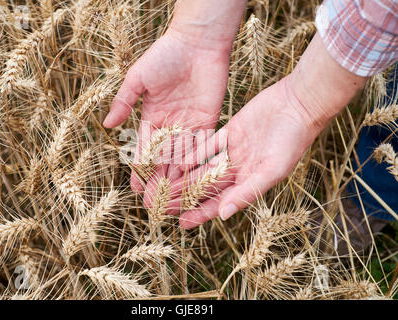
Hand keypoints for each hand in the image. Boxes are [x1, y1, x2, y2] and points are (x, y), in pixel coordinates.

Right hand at [103, 30, 230, 191]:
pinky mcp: (208, 121)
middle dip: (157, 180)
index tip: (134, 188)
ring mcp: (189, 125)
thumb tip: (106, 125)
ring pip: (181, 157)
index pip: (144, 149)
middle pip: (163, 159)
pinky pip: (200, 146)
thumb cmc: (165, 56)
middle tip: (153, 204)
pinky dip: (194, 162)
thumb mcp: (138, 79)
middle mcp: (170, 125)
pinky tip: (188, 178)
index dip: (139, 169)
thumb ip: (124, 102)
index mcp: (152, 116)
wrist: (197, 43)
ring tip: (171, 199)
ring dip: (176, 178)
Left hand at [142, 75, 319, 226]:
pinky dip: (194, 153)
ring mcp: (233, 152)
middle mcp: (239, 170)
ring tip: (164, 187)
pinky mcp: (229, 132)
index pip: (220, 203)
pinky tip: (178, 162)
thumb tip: (223, 215)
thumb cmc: (291, 142)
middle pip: (208, 187)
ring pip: (204, 168)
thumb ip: (246, 192)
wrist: (297, 106)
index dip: (201, 214)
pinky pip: (208, 146)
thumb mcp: (271, 170)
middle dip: (187, 197)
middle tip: (164, 207)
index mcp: (250, 183)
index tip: (182, 223)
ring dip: (186, 177)